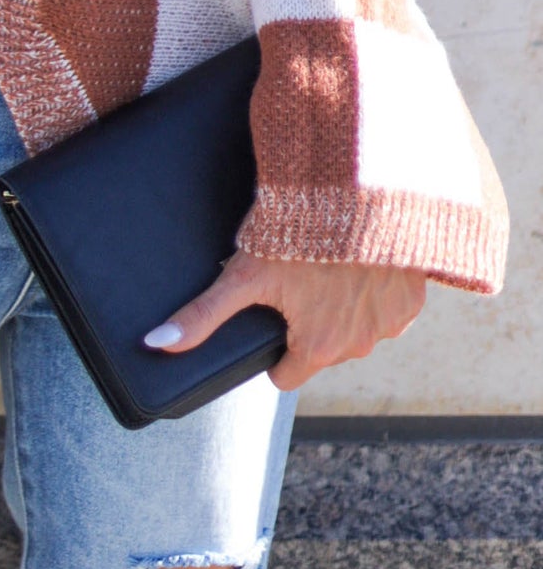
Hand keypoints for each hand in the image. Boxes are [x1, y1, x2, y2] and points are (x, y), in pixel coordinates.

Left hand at [144, 250, 427, 391]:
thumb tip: (156, 344)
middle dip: (309, 321)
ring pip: (356, 329)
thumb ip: (202, 314)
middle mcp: (358, 347)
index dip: (272, 346)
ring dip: (342, 305)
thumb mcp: (244, 273)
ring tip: (324, 262)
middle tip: (295, 275)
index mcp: (318, 348)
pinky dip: (373, 289)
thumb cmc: (299, 234)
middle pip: (321, 349)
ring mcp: (389, 325)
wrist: (359, 194)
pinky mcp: (412, 300)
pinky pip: (387, 306)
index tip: (269, 314)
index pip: (285, 374)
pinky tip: (356, 259)